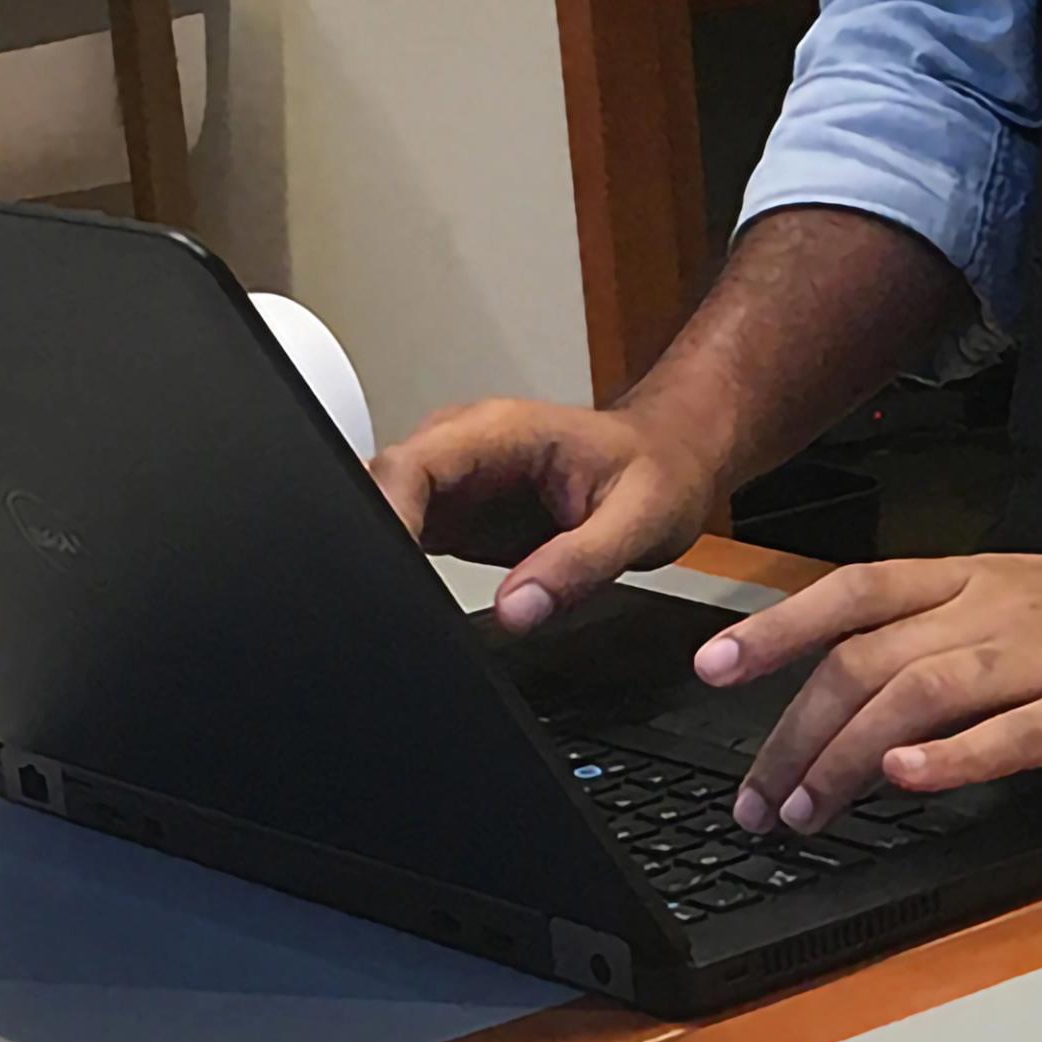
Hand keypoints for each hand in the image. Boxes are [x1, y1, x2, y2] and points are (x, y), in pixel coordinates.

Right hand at [369, 395, 721, 632]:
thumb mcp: (638, 521)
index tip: (382, 571)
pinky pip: (407, 540)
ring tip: (397, 610)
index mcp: (497, 432)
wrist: (670, 460)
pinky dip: (401, 573)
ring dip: (382, 561)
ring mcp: (453, 483)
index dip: (383, 517)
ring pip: (384, 516)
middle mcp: (462, 450)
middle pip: (379, 490)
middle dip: (371, 546)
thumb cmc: (658, 471)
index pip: (408, 465)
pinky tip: (413, 605)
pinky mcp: (455, 517)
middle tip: (384, 608)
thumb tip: (517, 609)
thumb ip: (577, 565)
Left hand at [695, 547, 1041, 822]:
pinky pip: (1012, 731)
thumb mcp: (1036, 608)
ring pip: (920, 692)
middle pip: (868, 657)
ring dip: (848, 756)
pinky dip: (951, 758)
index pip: (854, 590)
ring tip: (808, 810)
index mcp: (982, 578)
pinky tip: (907, 783)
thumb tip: (866, 690)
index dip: (776, 627)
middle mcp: (1003, 604)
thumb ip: (955, 637)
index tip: (712, 669)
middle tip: (759, 800)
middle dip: (794, 731)